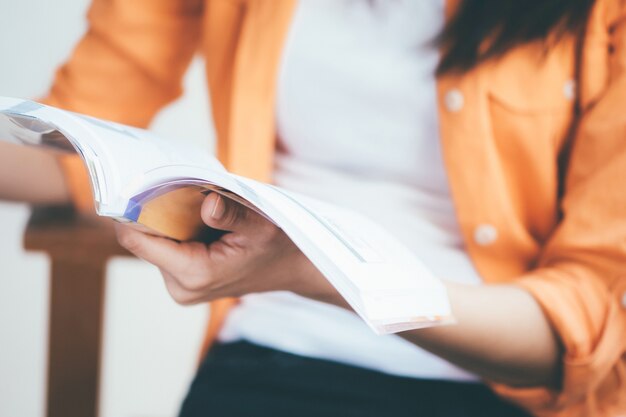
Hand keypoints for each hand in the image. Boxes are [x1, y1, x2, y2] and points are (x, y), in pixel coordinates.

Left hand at [115, 192, 337, 304]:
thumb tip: (208, 202)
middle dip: (157, 213)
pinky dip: (177, 232)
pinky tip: (200, 226)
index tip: (135, 183)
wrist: (289, 267)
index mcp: (194, 273)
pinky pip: (165, 250)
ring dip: (169, 222)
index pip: (138, 240)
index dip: (131, 210)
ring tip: (199, 212)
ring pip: (153, 244)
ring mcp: (180, 288)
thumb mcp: (260, 224)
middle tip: (183, 193)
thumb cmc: (276, 245)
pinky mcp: (182, 283)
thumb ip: (232, 214)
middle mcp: (180, 287)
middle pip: (143, 240)